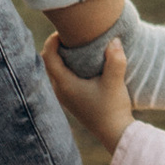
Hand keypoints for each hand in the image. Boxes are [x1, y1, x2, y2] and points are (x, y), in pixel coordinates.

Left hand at [44, 31, 135, 151]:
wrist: (116, 133)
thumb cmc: (113, 108)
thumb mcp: (115, 82)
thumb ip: (115, 59)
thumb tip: (114, 40)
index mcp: (64, 85)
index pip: (48, 57)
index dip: (52, 40)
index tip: (65, 31)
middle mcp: (60, 91)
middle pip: (48, 62)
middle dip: (57, 46)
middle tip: (73, 35)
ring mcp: (65, 97)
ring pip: (55, 70)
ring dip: (63, 57)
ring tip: (80, 47)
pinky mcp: (73, 100)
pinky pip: (62, 77)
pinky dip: (68, 67)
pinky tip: (85, 64)